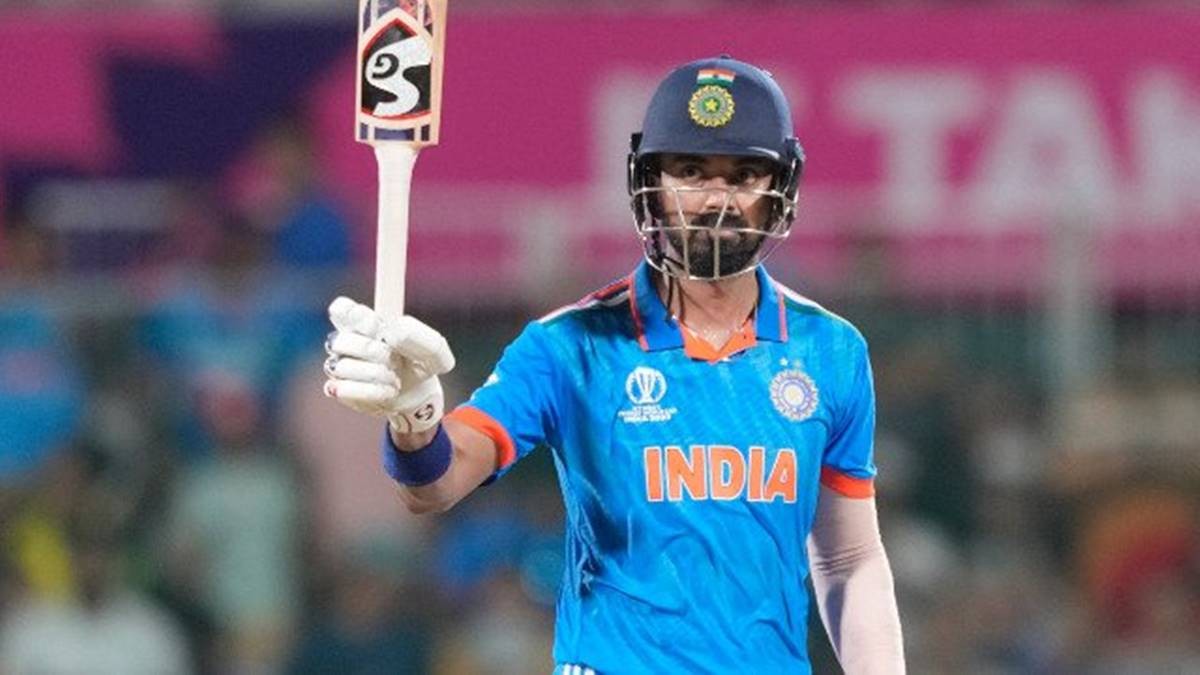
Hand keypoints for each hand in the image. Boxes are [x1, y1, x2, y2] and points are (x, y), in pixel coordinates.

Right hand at [323, 296, 455, 433]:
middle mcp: (346, 341)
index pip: (341, 308)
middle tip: (394, 359)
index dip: (356, 317)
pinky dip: (371, 391)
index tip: (378, 328)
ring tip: (394, 379)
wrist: (416, 397)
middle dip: (372, 351)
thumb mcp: (433, 353)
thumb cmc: (419, 365)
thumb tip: (395, 332)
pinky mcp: (339, 389)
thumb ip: (422, 338)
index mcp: (365, 322)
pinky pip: (342, 388)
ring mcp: (339, 365)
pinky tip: (388, 391)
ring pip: (341, 366)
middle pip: (339, 339)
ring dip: (375, 374)